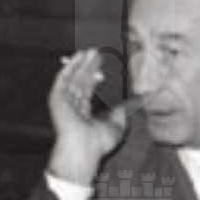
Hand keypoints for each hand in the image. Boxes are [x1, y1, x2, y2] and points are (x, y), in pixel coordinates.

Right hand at [47, 49, 130, 185]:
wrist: (83, 149)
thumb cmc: (99, 142)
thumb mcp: (118, 122)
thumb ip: (128, 108)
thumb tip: (142, 98)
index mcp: (82, 113)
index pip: (88, 91)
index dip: (95, 79)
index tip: (104, 69)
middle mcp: (72, 106)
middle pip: (81, 82)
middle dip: (89, 67)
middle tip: (98, 53)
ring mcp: (64, 102)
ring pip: (74, 77)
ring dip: (81, 63)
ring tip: (91, 50)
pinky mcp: (57, 98)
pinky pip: (63, 78)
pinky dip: (70, 66)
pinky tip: (79, 56)